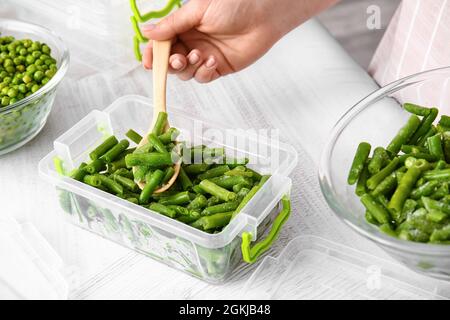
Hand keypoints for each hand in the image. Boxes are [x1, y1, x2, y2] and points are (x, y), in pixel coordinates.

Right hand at [142, 0, 338, 82]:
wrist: (263, 14)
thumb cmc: (233, 5)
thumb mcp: (197, 10)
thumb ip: (172, 24)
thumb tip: (147, 32)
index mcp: (183, 27)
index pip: (161, 44)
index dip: (153, 54)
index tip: (149, 62)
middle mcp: (192, 42)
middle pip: (171, 61)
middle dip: (170, 64)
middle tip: (177, 59)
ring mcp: (204, 56)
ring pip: (186, 72)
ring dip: (188, 67)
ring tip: (198, 55)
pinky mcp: (218, 67)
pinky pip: (203, 77)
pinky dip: (203, 72)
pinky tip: (211, 61)